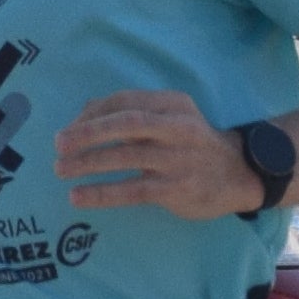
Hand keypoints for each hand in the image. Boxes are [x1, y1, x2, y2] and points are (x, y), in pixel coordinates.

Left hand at [58, 89, 267, 217]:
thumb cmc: (194, 145)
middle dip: (88, 133)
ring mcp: (179, 158)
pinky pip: (133, 189)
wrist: (239, 174)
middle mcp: (178, 127)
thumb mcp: (172, 119)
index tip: (68, 130)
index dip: (91, 115)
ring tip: (61, 170)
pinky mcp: (177, 188)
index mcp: (173, 104)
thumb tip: (84, 115)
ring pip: (126, 156)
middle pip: (126, 123)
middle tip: (58, 144)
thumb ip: (134, 115)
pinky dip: (103, 192)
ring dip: (89, 163)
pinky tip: (79, 196)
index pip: (124, 101)